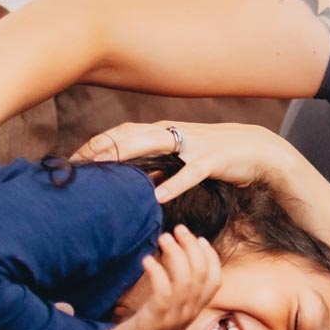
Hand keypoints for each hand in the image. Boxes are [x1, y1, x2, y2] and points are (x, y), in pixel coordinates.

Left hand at [70, 121, 298, 202]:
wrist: (258, 149)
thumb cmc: (218, 154)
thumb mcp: (183, 158)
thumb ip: (160, 164)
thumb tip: (136, 178)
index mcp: (164, 132)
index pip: (121, 133)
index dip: (96, 143)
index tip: (71, 159)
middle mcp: (174, 133)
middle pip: (129, 135)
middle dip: (100, 148)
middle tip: (75, 164)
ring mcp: (193, 145)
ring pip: (153, 145)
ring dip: (126, 157)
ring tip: (102, 172)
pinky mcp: (213, 160)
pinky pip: (190, 173)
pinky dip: (173, 183)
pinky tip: (157, 197)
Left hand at [94, 225, 220, 329]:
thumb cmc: (140, 329)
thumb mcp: (165, 308)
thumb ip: (175, 289)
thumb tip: (177, 257)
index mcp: (194, 310)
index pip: (215, 280)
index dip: (210, 257)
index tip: (199, 238)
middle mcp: (188, 314)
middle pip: (201, 274)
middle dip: (191, 247)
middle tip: (177, 229)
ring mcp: (173, 319)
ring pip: (186, 280)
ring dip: (175, 254)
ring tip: (162, 238)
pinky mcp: (155, 321)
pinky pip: (164, 291)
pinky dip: (157, 271)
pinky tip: (146, 260)